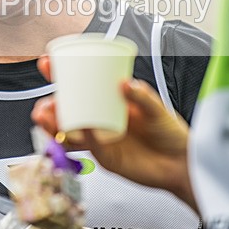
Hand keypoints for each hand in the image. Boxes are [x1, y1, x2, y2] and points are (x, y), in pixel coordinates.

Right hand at [33, 56, 196, 209]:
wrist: (182, 165)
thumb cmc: (171, 134)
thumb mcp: (158, 109)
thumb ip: (142, 96)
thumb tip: (125, 83)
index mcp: (108, 102)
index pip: (79, 87)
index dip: (60, 76)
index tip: (47, 64)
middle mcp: (100, 121)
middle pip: (66, 112)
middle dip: (49, 107)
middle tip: (45, 103)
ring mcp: (101, 140)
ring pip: (69, 132)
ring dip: (53, 125)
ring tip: (45, 117)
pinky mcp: (106, 158)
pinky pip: (90, 147)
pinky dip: (84, 137)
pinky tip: (82, 128)